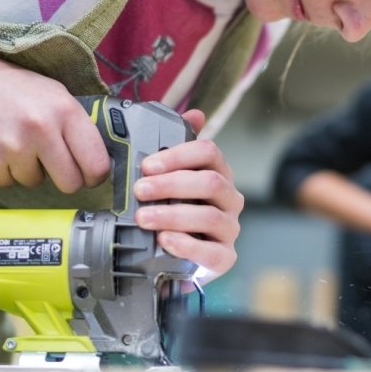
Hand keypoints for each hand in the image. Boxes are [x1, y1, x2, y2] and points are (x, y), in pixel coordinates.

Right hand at [0, 59, 109, 191]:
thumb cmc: (7, 87)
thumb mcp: (51, 93)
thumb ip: (74, 124)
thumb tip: (97, 158)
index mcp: (64, 111)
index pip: (97, 163)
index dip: (95, 175)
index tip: (89, 175)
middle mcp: (41, 130)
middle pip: (70, 183)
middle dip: (63, 178)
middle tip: (50, 164)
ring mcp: (13, 148)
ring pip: (35, 183)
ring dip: (26, 170)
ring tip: (12, 141)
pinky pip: (6, 183)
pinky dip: (1, 171)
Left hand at [133, 109, 243, 281]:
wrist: (179, 257)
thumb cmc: (178, 212)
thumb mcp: (173, 179)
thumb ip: (178, 148)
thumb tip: (196, 114)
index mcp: (219, 174)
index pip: (209, 153)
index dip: (178, 156)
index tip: (147, 165)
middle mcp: (230, 199)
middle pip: (211, 183)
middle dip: (172, 184)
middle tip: (140, 190)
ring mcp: (230, 229)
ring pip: (210, 217)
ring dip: (174, 215)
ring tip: (144, 218)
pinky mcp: (225, 257)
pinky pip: (213, 252)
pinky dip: (187, 245)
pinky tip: (165, 241)